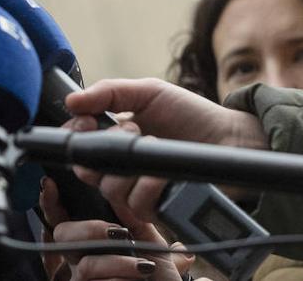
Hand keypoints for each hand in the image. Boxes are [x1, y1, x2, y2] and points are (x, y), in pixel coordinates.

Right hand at [40, 177, 196, 280]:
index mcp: (91, 241)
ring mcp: (82, 279)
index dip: (49, 201)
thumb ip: (132, 216)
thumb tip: (119, 193)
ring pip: (86, 265)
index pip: (62, 217)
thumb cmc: (157, 273)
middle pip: (63, 235)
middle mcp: (80, 259)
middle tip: (120, 232)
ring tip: (144, 266)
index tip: (49, 183)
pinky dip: (121, 279)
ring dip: (118, 263)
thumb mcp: (148, 240)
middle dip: (91, 229)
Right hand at [64, 79, 266, 221]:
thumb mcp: (148, 92)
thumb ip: (109, 92)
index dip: (76, 135)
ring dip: (132, 163)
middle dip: (104, 147)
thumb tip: (71, 100)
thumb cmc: (192, 114)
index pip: (78, 145)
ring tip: (156, 142)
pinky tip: (164, 170)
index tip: (88, 120)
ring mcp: (138, 190)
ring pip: (110, 189)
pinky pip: (136, 205)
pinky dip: (149, 185)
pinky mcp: (157, 209)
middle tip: (131, 127)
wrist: (231, 138)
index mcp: (114, 138)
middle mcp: (122, 168)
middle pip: (87, 171)